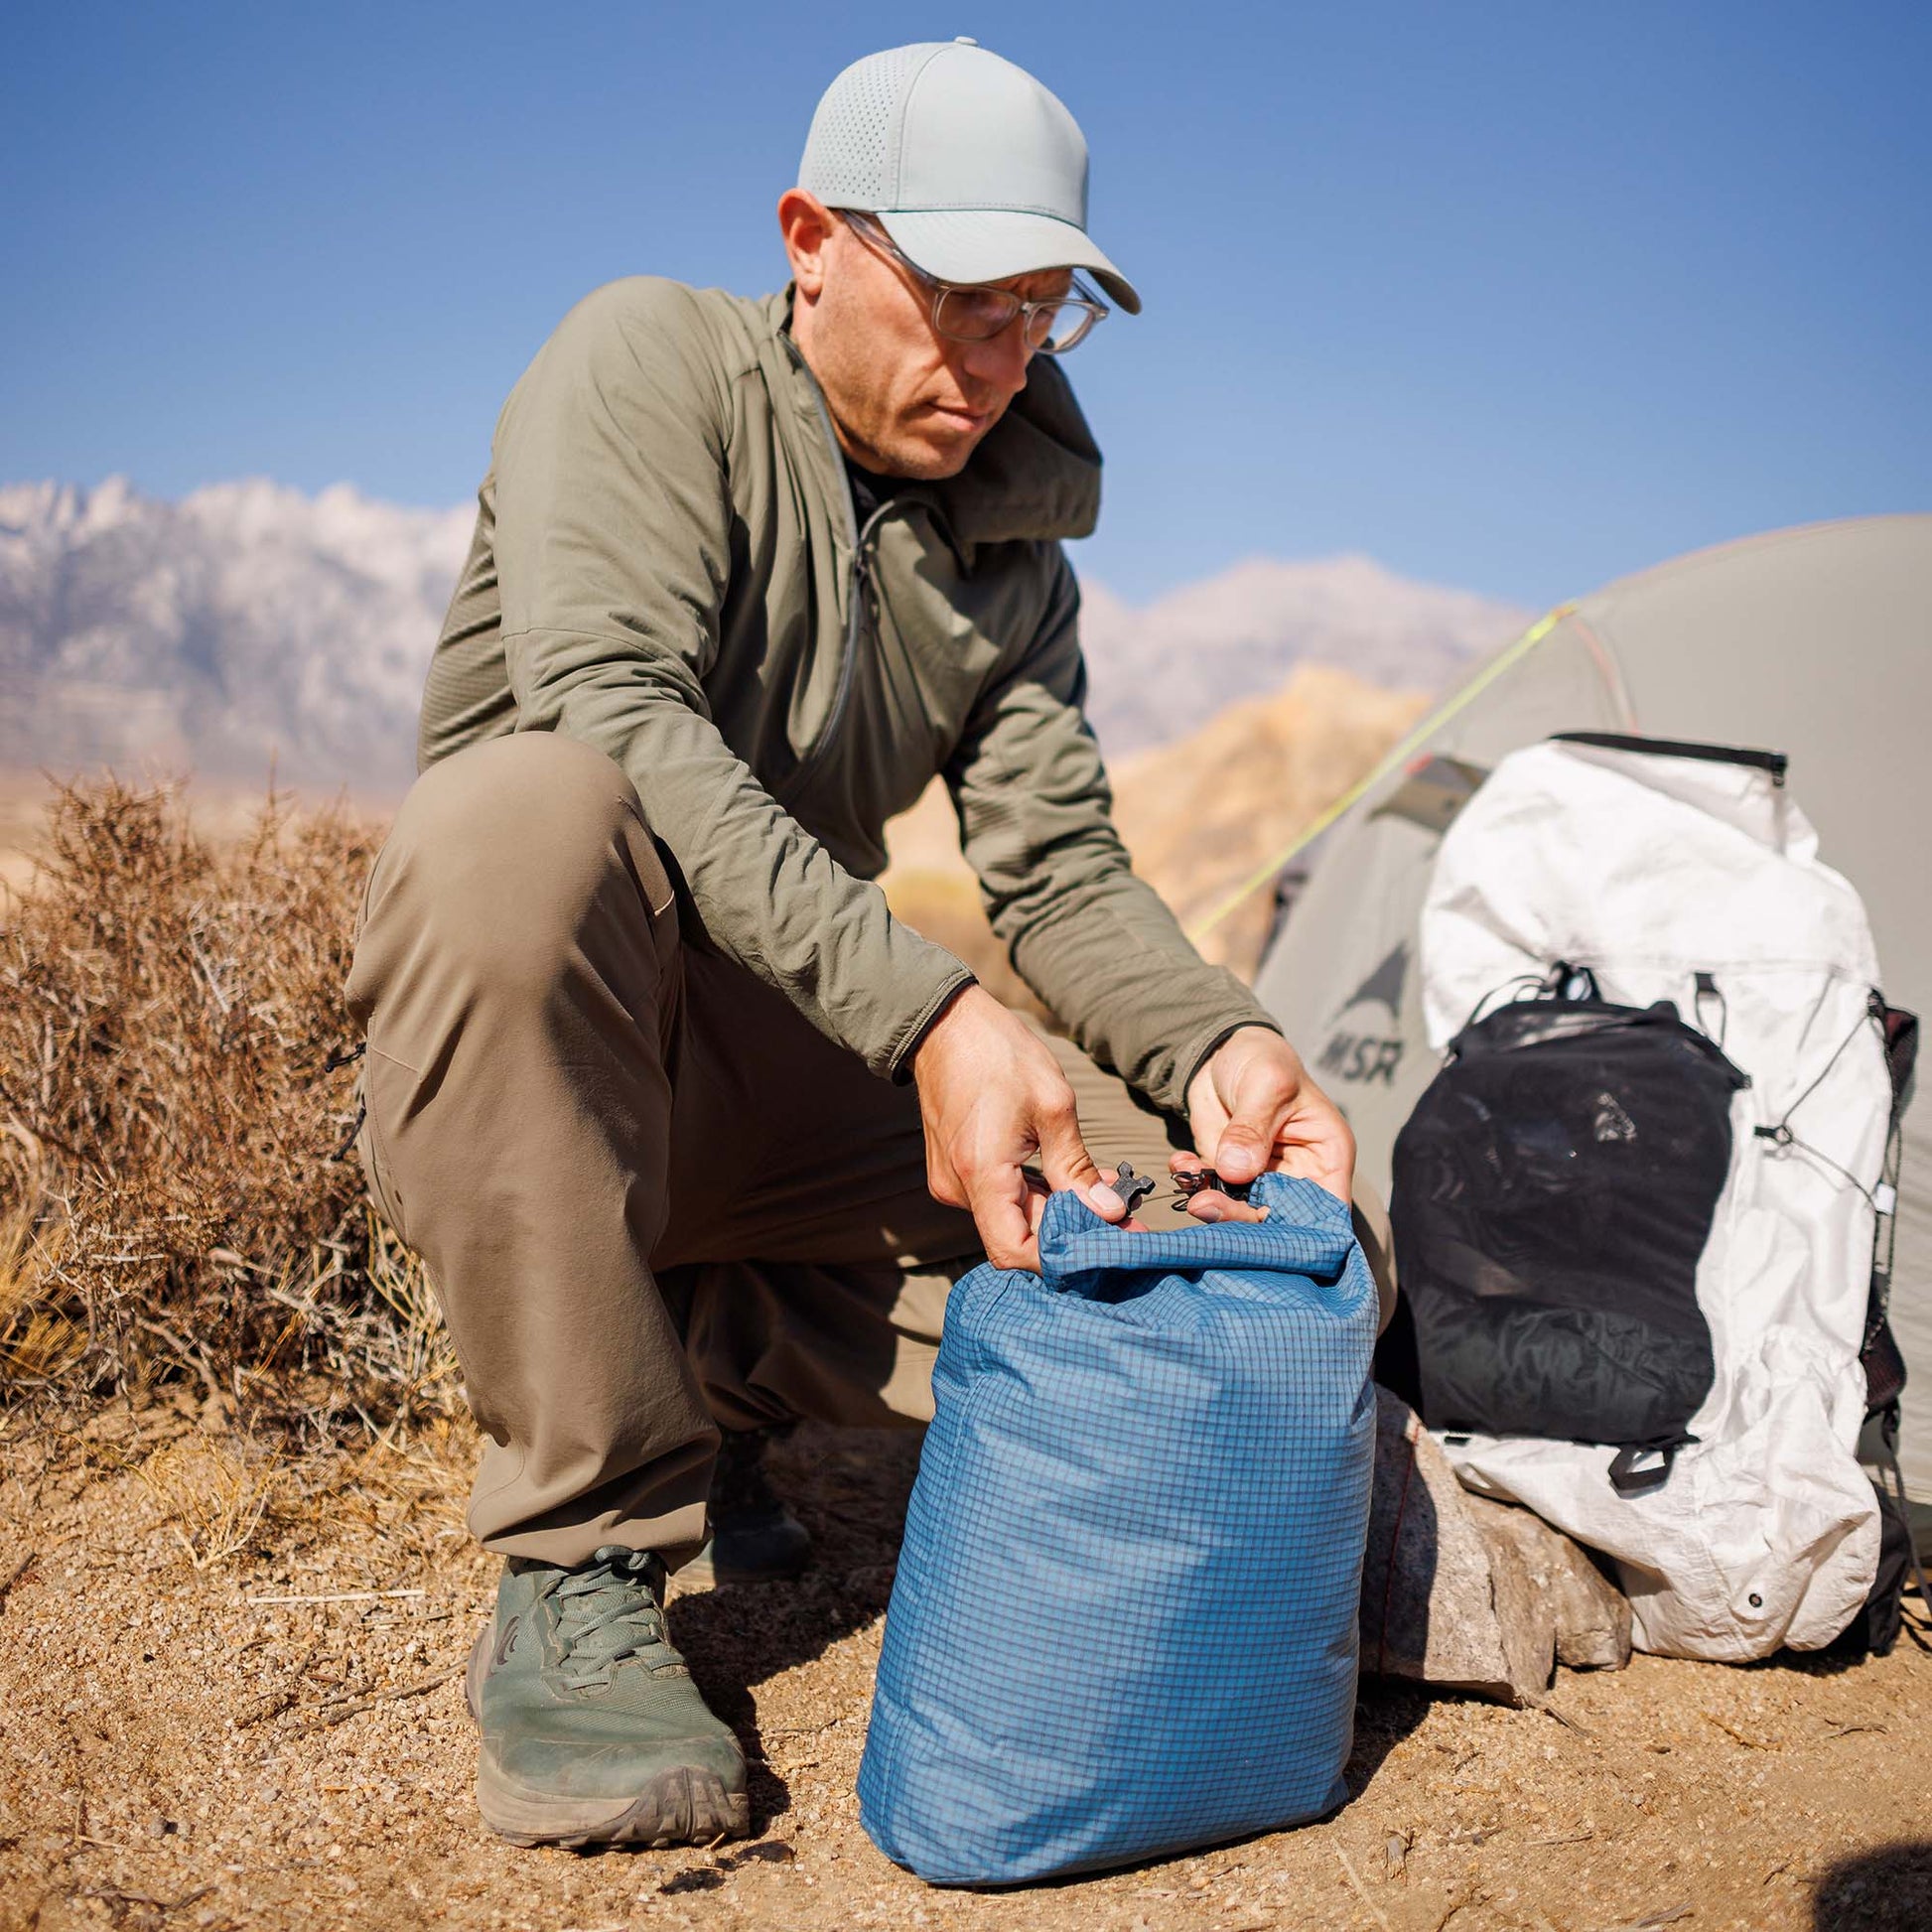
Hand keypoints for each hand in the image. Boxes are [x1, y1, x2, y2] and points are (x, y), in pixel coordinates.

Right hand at [912, 987, 1127, 1268]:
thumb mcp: (1052, 1105)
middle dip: (1072, 1232)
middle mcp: (959, 1188)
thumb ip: (1076, 1166)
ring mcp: (954, 1181)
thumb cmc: (999, 1054)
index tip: (1104, 1246)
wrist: (945, 1024)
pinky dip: (1036, 1194)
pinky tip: (1071, 1177)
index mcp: (981, 1174)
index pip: (1013, 1251)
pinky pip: (1000, 1197)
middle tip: (1125, 1219)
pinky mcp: (956, 1170)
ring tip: (1104, 1191)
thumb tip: (1108, 1213)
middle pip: (1018, 1236)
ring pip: (1012, 1217)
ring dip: (1057, 1211)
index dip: (1059, 1258)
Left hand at [1176, 1026, 1354, 1223]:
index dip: (1304, 1232)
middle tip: (1206, 1205)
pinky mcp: (1228, 1173)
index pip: (1326, 1210)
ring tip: (1190, 1185)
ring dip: (1212, 1204)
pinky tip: (1181, 1163)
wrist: (1226, 1050)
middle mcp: (1298, 1175)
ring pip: (1242, 1212)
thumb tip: (1236, 1170)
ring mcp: (1261, 1178)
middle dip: (1243, 1220)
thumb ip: (1253, 1128)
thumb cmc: (1264, 1060)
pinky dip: (1193, 1184)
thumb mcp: (1266, 1085)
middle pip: (1280, 1219)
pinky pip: (1211, 1192)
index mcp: (1326, 1157)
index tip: (1266, 1231)